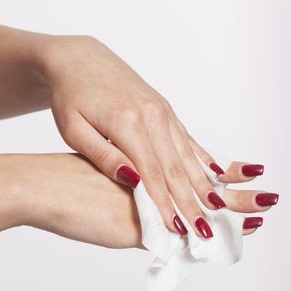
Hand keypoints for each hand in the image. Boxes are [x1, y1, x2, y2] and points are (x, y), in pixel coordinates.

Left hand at [37, 36, 277, 238]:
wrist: (80, 59)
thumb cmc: (71, 97)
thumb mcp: (74, 130)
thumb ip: (104, 156)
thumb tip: (133, 181)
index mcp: (127, 123)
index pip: (151, 175)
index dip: (166, 205)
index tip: (179, 231)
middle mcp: (152, 116)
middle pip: (176, 168)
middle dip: (192, 203)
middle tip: (207, 231)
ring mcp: (162, 111)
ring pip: (187, 155)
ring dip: (204, 185)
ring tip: (219, 210)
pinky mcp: (165, 109)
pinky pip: (188, 139)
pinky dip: (203, 159)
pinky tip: (218, 175)